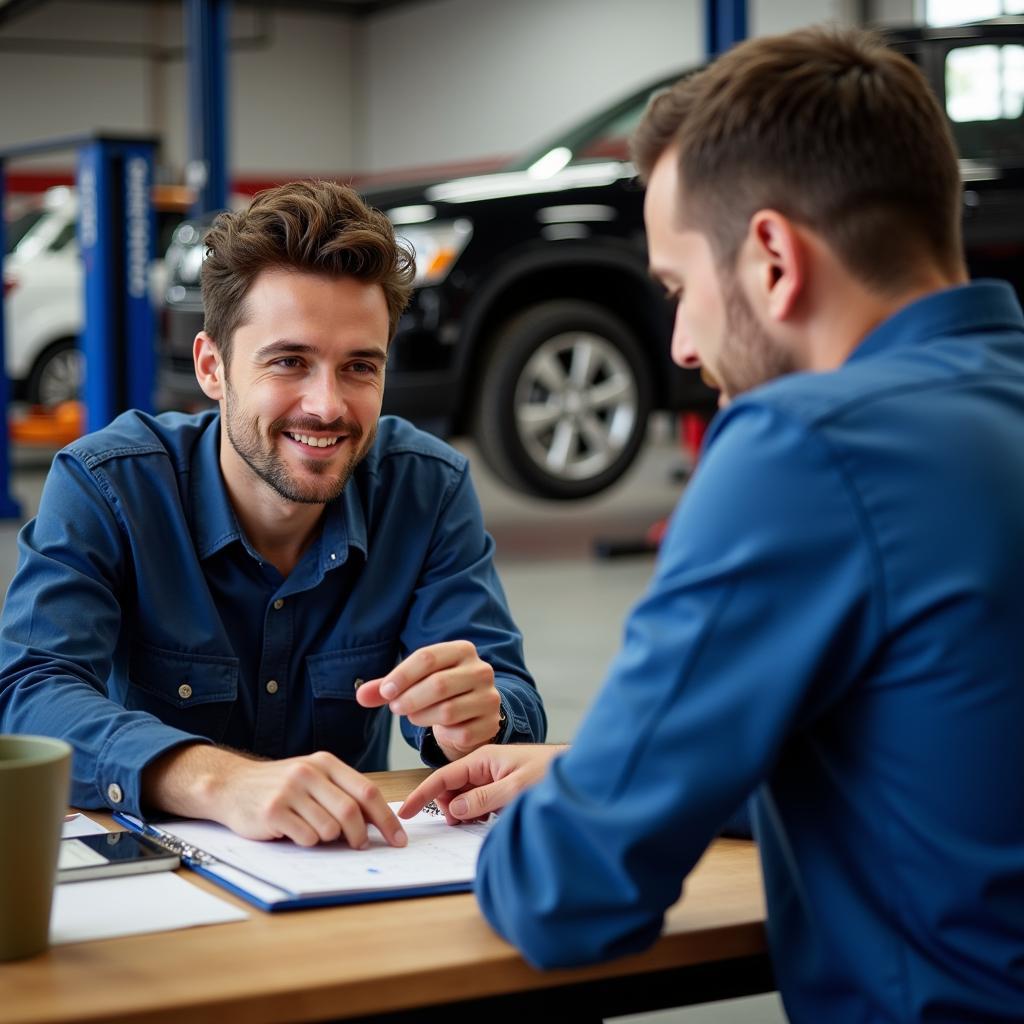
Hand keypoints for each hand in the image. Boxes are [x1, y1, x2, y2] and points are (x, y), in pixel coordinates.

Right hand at [143, 744, 406, 848]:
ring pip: (329, 829)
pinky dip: (306, 841)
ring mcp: (290, 791)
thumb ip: (343, 793)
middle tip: (360, 847)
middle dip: (360, 837)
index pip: (367, 792)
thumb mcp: (314, 778)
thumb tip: (379, 823)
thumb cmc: (281, 785)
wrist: (232, 785)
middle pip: (351, 813)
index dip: (386, 819)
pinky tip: (293, 831)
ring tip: (311, 828)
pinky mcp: (273, 811)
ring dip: (326, 839)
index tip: (398, 840)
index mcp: (326, 763)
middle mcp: (310, 772)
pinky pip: (306, 838)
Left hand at [355, 640, 500, 760]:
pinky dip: (442, 734)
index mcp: (463, 650)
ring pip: (447, 710)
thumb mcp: (415, 682)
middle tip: (395, 707)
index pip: (428, 657)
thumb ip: (387, 687)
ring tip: (413, 716)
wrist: (474, 712)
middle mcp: (481, 670)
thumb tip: (360, 696)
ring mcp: (489, 698)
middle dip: (409, 699)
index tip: (385, 692)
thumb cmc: (441, 692)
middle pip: (438, 684)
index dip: (402, 675)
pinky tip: (438, 728)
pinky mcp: (490, 723)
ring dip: (421, 717)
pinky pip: (459, 732)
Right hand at [399, 744, 565, 823]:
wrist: (580, 774)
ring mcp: (492, 778)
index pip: (443, 776)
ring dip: (464, 811)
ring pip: (463, 797)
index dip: (422, 794)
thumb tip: (455, 808)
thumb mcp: (516, 788)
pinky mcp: (500, 789)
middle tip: (460, 823)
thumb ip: (484, 798)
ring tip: (480, 820)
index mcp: (483, 758)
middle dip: (448, 806)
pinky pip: (478, 803)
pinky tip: (489, 820)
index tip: (405, 812)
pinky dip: (477, 813)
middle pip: (450, 788)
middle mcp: (485, 766)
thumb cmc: (552, 774)